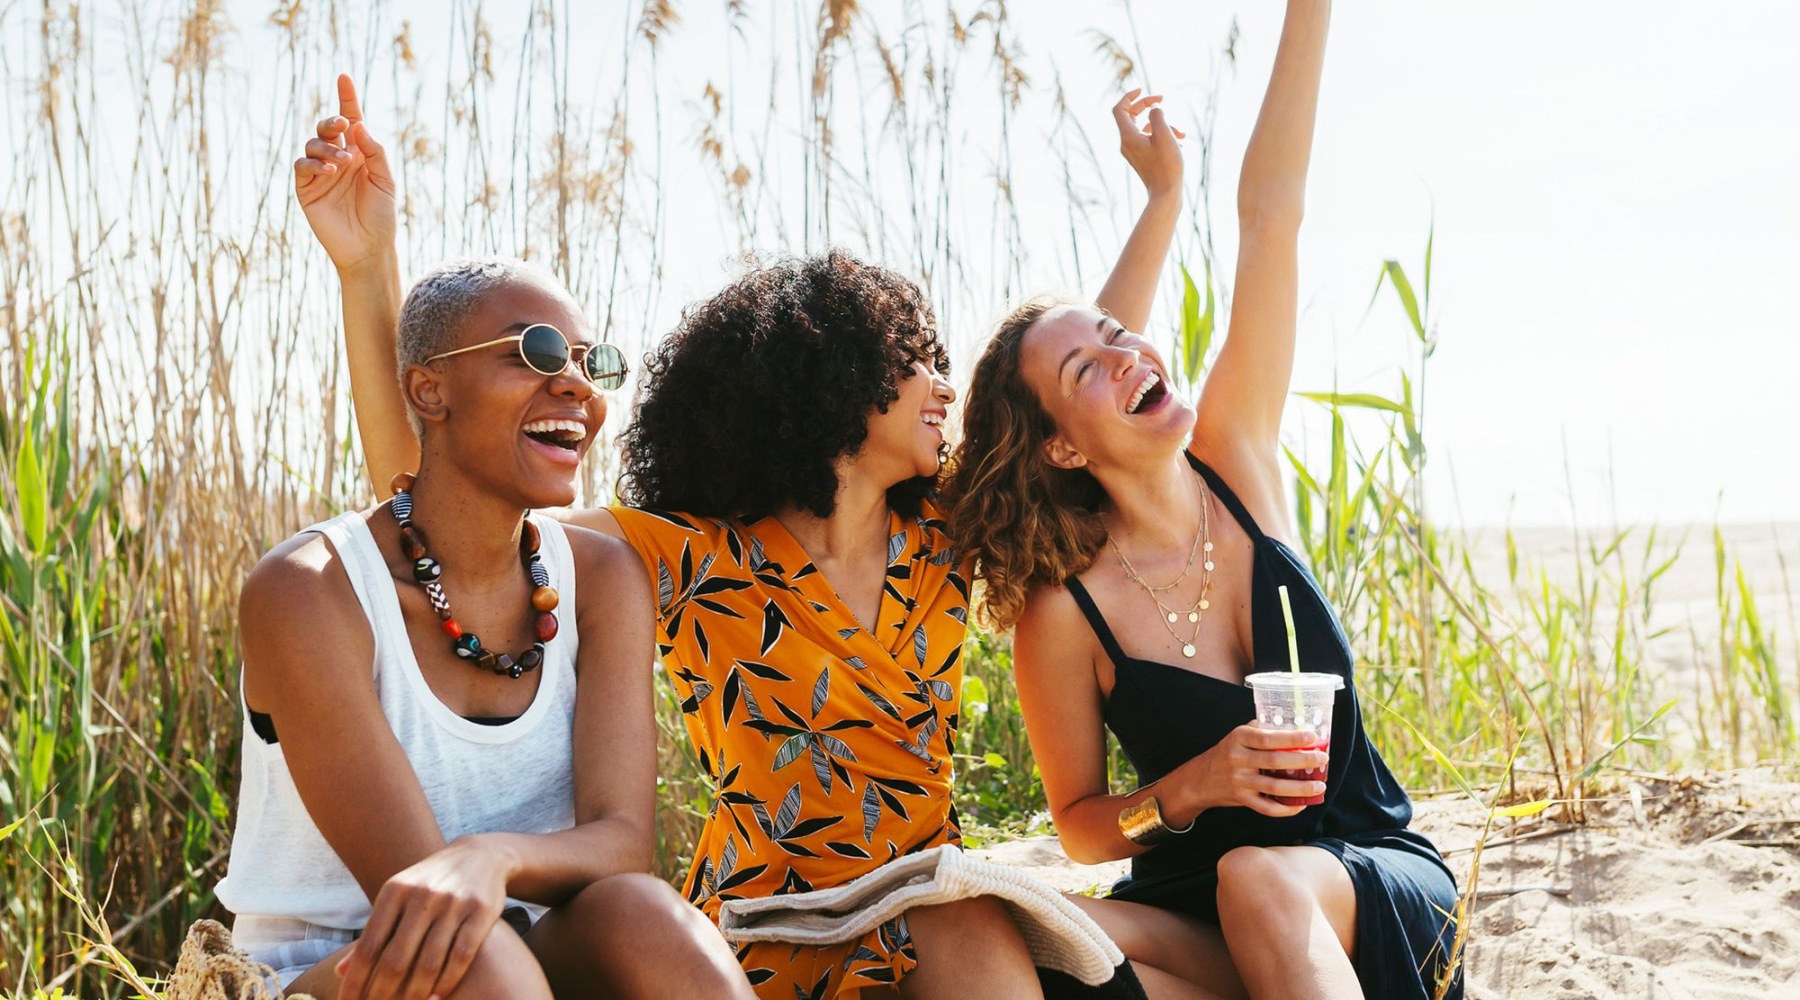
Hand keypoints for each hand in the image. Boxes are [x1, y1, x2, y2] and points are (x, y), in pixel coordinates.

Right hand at [295, 74, 397, 274]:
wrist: (369, 248)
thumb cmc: (381, 215)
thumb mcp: (386, 180)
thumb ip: (375, 151)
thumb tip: (358, 125)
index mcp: (359, 154)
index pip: (351, 121)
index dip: (347, 99)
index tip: (344, 77)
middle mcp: (338, 159)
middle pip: (327, 128)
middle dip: (332, 121)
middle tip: (342, 125)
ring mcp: (320, 173)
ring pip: (313, 144)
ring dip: (326, 147)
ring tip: (343, 162)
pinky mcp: (306, 189)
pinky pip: (302, 166)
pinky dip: (313, 163)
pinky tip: (330, 170)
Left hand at [336, 836, 513, 999]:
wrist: (480, 856)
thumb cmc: (429, 884)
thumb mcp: (398, 898)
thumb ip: (373, 932)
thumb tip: (341, 972)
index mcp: (394, 892)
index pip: (368, 946)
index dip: (356, 981)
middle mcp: (421, 895)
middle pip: (396, 959)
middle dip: (382, 994)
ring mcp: (453, 903)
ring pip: (429, 962)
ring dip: (415, 994)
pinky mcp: (481, 911)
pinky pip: (461, 955)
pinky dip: (447, 981)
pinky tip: (438, 997)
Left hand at [1112, 89, 1184, 200]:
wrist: (1166, 195)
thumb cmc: (1166, 166)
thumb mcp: (1164, 136)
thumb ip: (1157, 117)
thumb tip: (1154, 111)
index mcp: (1128, 137)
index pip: (1120, 109)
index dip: (1129, 97)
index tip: (1142, 90)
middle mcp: (1127, 144)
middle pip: (1131, 116)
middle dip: (1147, 106)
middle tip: (1162, 100)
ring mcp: (1134, 153)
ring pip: (1145, 129)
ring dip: (1163, 125)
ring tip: (1181, 134)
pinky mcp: (1143, 160)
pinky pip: (1150, 141)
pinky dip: (1163, 137)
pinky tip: (1180, 143)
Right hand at [1165, 724, 1328, 819]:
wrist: (1201, 778)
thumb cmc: (1227, 753)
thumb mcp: (1239, 736)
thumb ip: (1262, 731)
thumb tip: (1296, 730)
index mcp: (1239, 738)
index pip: (1268, 737)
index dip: (1292, 738)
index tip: (1312, 737)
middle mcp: (1237, 759)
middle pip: (1275, 761)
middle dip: (1303, 761)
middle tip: (1323, 760)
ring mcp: (1239, 781)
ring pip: (1274, 787)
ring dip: (1300, 788)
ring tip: (1319, 786)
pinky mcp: (1241, 799)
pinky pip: (1266, 807)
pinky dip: (1286, 809)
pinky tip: (1300, 805)